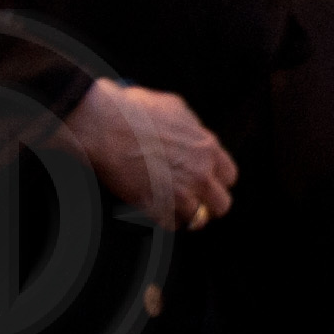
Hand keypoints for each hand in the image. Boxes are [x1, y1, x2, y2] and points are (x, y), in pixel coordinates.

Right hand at [60, 80, 235, 227]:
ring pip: (197, 220)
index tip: (205, 182)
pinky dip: (163, 220)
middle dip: (208, 204)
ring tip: (171, 208)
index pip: (229, 176)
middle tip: (192, 201)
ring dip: (185, 215)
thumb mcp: (174, 107)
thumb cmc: (133, 111)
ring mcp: (181, 194)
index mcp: (207, 148)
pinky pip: (170, 225)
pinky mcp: (158, 208)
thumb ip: (191, 126)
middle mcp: (200, 174)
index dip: (216, 180)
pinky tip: (153, 209)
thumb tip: (193, 133)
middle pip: (221, 204)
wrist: (104, 126)